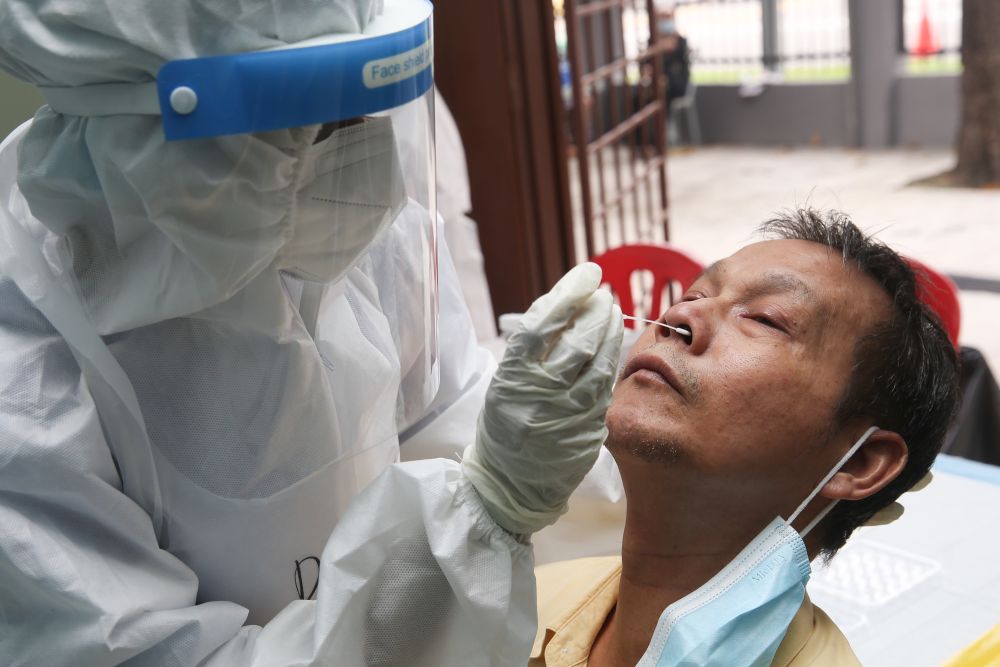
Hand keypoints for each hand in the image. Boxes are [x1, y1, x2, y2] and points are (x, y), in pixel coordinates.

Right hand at [463, 263, 622, 534]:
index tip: (587, 274)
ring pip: (599, 362)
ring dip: (610, 332)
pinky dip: (612, 361)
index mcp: (512, 379)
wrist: (510, 483)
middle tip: (602, 293)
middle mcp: (541, 395)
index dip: (568, 295)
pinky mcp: (588, 429)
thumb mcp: (505, 381)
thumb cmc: (505, 423)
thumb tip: (565, 302)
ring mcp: (568, 414)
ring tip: (611, 312)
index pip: (542, 325)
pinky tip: (614, 345)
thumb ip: (532, 347)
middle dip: (595, 310)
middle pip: (578, 340)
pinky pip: (606, 386)